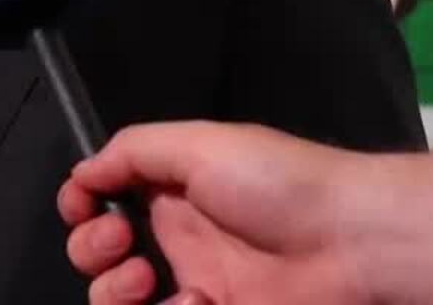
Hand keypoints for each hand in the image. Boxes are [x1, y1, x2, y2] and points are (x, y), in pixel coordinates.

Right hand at [57, 122, 432, 304]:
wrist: (352, 244)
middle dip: (91, 250)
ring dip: (113, 293)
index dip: (80, 206)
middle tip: (121, 244)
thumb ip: (134, 151)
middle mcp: (175, 241)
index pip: (103, 201)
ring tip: (143, 280)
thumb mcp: (201, 144)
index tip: (80, 207)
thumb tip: (82, 172)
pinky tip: (196, 303)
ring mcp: (195, 289)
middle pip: (98, 257)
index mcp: (170, 192)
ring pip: (119, 302)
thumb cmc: (276, 183)